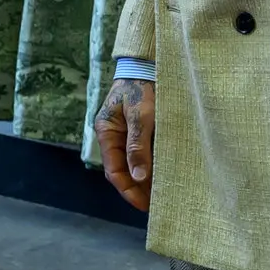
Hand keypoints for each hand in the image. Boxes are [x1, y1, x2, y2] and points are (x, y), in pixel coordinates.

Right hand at [95, 77, 154, 211]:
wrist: (148, 63)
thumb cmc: (142, 87)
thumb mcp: (141, 116)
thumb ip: (138, 146)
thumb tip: (139, 177)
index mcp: (106, 133)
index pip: (114, 171)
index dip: (128, 190)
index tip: (144, 206)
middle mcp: (113, 136)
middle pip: (122, 171)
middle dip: (137, 189)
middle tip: (156, 205)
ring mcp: (125, 133)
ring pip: (133, 164)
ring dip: (145, 180)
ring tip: (162, 195)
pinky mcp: (138, 130)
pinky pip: (142, 154)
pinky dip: (151, 167)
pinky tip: (162, 175)